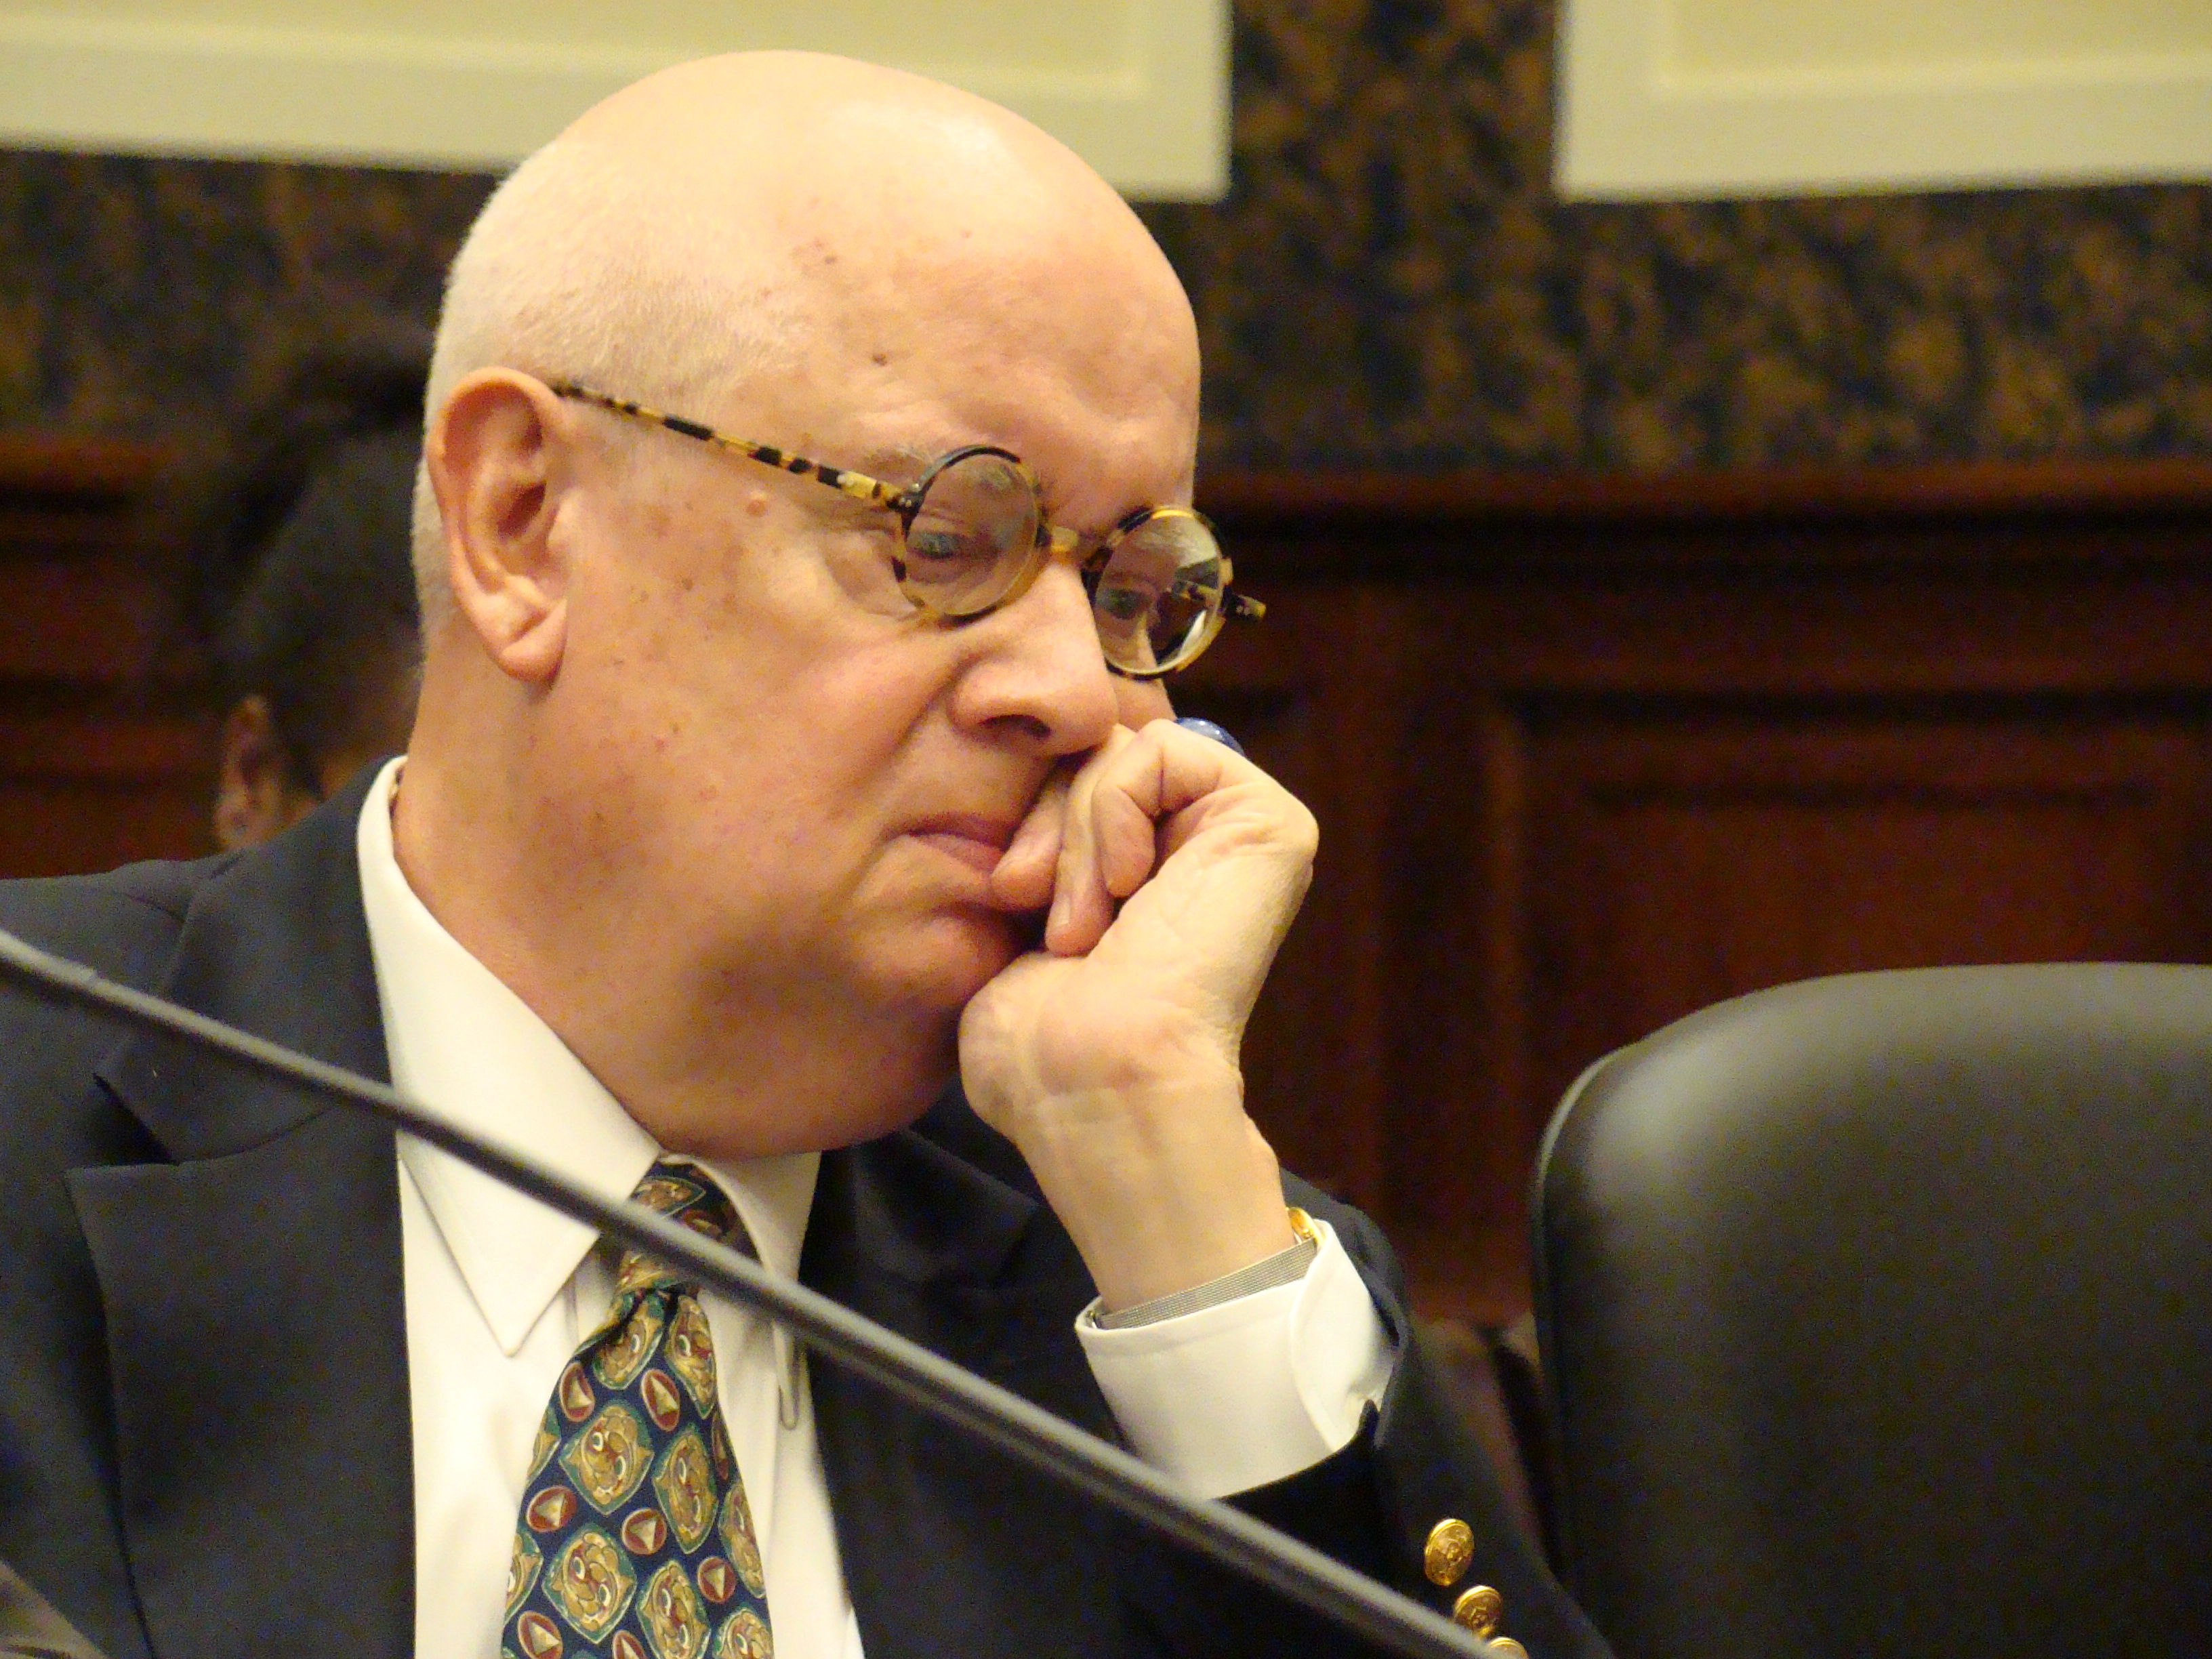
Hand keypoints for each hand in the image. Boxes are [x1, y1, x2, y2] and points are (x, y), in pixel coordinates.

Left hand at [959, 719, 1317, 1309]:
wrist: (1092, 1080)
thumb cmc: (1039, 1043)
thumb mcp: (1012, 923)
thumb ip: (1033, 848)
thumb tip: (1010, 779)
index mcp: (1149, 872)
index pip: (1073, 770)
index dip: (1030, 817)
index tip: (1009, 893)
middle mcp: (1200, 846)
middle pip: (1093, 750)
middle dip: (1045, 821)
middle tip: (1030, 902)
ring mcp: (1239, 832)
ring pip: (1120, 746)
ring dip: (1075, 835)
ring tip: (1079, 926)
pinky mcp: (1271, 820)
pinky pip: (1161, 748)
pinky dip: (1114, 810)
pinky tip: (1125, 889)